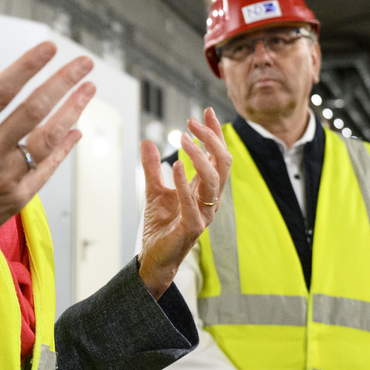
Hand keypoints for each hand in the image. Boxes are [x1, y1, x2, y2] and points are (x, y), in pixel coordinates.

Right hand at [0, 42, 94, 289]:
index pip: (2, 90)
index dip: (28, 66)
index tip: (50, 47)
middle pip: (33, 110)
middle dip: (63, 82)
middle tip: (84, 62)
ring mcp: (5, 177)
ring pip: (47, 139)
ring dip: (71, 112)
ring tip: (89, 89)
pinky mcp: (16, 198)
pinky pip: (47, 169)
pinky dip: (64, 149)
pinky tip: (77, 131)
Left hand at [137, 108, 231, 298]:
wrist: (154, 258)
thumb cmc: (160, 227)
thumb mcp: (153, 190)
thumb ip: (152, 167)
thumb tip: (146, 141)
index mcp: (205, 190)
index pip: (217, 156)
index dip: (214, 133)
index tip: (205, 111)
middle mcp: (210, 200)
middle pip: (223, 164)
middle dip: (211, 139)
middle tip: (192, 122)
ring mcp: (203, 214)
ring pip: (213, 181)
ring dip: (199, 156)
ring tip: (183, 138)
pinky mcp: (191, 228)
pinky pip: (193, 203)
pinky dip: (184, 182)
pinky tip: (175, 164)